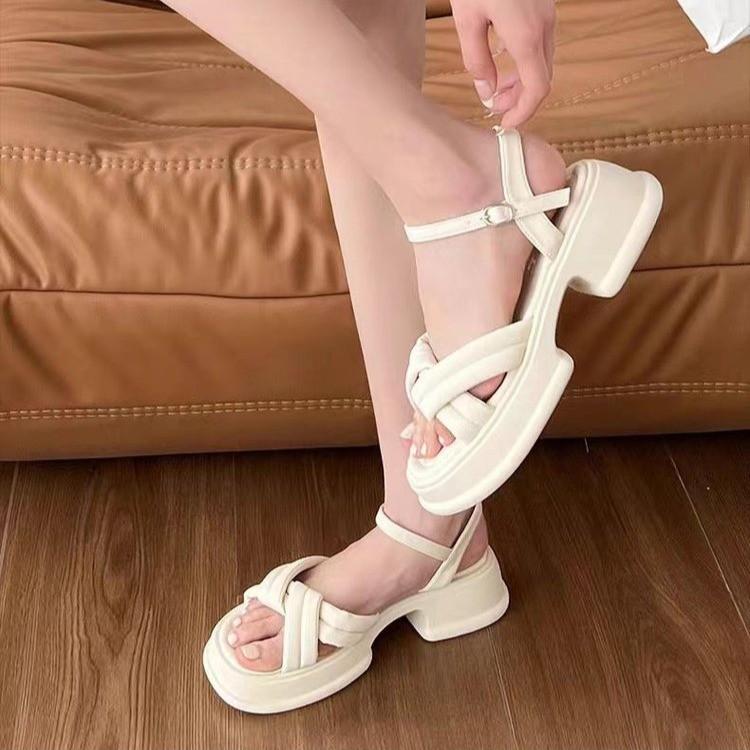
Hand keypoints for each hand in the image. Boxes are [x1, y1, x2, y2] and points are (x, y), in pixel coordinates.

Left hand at [451, 0, 554, 127]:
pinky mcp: (543, 4)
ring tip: (497, 85)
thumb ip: (476, 58)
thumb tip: (486, 91)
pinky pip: (540, 43)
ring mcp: (547, 14)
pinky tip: (503, 56)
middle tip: (493, 106)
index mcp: (526, 36)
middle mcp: (544, 26)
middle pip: (541, 78)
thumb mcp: (467, 18)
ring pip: (543, 61)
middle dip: (519, 100)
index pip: (537, 90)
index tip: (506, 124)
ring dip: (523, 80)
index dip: (523, 113)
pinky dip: (526, 60)